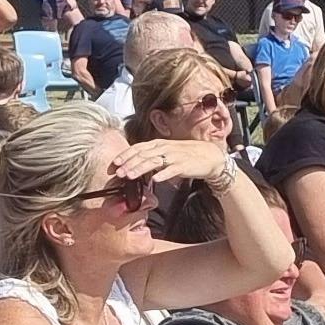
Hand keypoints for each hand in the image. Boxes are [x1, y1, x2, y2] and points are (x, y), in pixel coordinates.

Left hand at [102, 135, 220, 186]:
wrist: (209, 156)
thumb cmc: (185, 155)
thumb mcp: (165, 153)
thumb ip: (150, 158)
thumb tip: (134, 166)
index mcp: (158, 144)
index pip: (138, 148)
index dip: (125, 155)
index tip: (114, 164)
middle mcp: (164, 148)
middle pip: (143, 155)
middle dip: (128, 163)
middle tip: (117, 172)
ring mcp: (174, 156)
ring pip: (154, 162)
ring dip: (140, 168)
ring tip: (129, 176)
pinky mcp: (184, 165)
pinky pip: (172, 170)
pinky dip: (163, 174)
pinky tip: (155, 180)